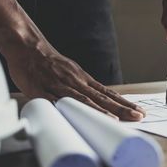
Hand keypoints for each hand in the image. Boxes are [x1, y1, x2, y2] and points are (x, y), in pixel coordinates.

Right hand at [5, 41, 145, 120]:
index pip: (108, 93)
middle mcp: (75, 82)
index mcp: (82, 79)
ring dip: (100, 110)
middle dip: (121, 108)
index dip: (124, 103)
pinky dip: (68, 109)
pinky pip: (56, 101)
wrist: (27, 47)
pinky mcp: (42, 90)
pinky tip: (76, 117)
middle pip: (102, 97)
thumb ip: (80, 88)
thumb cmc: (47, 62)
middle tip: (138, 117)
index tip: (138, 111)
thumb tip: (94, 102)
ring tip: (115, 120)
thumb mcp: (70, 72)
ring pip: (83, 100)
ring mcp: (60, 86)